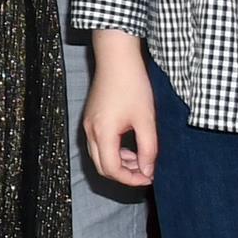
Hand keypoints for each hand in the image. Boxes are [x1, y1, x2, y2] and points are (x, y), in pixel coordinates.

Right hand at [82, 31, 158, 185]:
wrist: (116, 59)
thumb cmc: (132, 85)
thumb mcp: (146, 120)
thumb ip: (148, 149)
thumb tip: (148, 171)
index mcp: (102, 133)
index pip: (112, 169)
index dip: (131, 179)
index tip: (149, 177)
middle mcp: (90, 131)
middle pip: (102, 166)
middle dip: (124, 174)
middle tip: (146, 172)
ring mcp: (88, 124)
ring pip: (99, 156)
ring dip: (119, 163)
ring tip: (141, 158)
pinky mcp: (91, 118)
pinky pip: (98, 144)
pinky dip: (114, 151)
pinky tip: (131, 146)